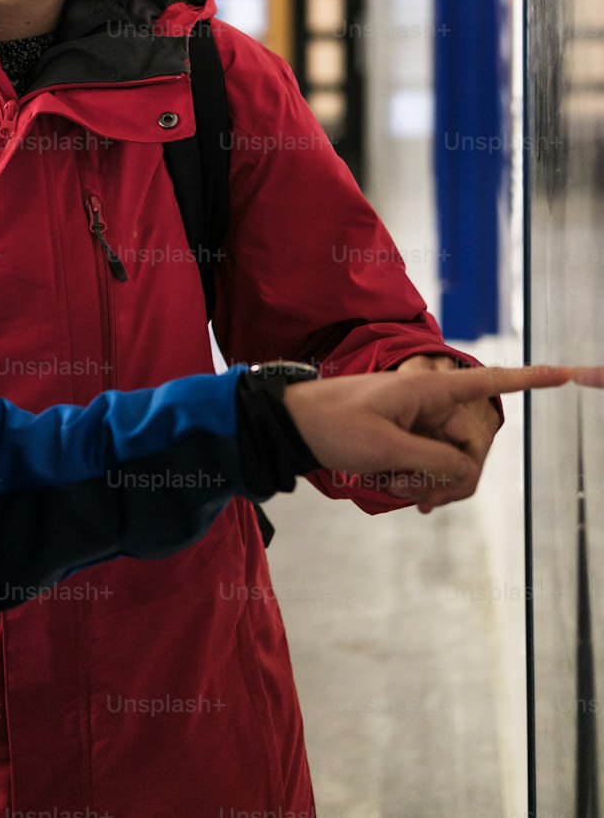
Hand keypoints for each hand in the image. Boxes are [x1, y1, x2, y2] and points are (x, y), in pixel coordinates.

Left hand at [281, 365, 580, 512]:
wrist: (295, 424)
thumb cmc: (334, 425)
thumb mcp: (384, 449)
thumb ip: (433, 462)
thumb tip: (466, 473)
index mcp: (430, 389)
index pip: (492, 381)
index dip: (533, 378)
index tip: (572, 372)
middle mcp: (433, 402)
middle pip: (473, 448)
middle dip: (450, 478)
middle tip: (412, 494)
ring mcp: (423, 421)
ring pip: (455, 464)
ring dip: (430, 484)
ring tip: (394, 487)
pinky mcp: (412, 437)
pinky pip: (436, 467)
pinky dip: (423, 484)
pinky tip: (401, 493)